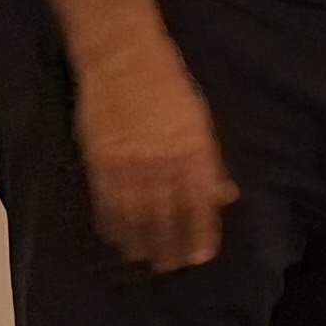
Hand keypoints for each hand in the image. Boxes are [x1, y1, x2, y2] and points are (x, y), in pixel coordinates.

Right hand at [74, 48, 235, 272]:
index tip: (200, 257)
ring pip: (137, 220)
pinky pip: (107, 206)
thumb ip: (211, 163)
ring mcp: (130, 167)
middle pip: (168, 220)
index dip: (200, 236)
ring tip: (145, 259)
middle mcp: (164, 166)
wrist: (123, 59)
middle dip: (171, 248)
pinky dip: (113, 227)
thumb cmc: (169, 85)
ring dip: (142, 244)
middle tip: (171, 267)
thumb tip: (225, 196)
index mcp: (194, 154)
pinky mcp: (101, 164)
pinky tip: (118, 239)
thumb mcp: (200, 122)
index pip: (200, 207)